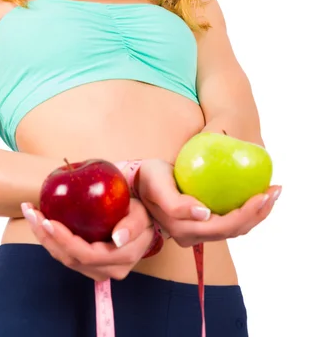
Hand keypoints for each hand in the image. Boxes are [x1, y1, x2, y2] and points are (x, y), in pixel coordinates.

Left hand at [21, 198, 154, 280]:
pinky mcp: (87, 263)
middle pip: (70, 258)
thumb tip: (118, 238)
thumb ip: (132, 226)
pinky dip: (50, 237)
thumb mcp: (141, 214)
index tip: (48, 221)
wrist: (143, 222)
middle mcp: (107, 270)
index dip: (65, 240)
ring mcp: (96, 269)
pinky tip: (39, 220)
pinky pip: (65, 253)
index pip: (86, 254)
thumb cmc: (141, 213)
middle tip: (32, 212)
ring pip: (63, 257)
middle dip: (46, 236)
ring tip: (30, 213)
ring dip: (43, 236)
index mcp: (121, 258)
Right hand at [137, 158, 281, 247]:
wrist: (139, 181)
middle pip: (235, 230)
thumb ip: (175, 204)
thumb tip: (203, 213)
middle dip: (259, 212)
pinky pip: (230, 221)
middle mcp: (193, 235)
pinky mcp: (203, 223)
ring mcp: (199, 231)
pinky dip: (248, 210)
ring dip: (257, 213)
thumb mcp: (156, 185)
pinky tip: (257, 196)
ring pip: (235, 228)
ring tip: (273, 192)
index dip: (247, 213)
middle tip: (275, 189)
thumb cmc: (148, 178)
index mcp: (183, 229)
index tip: (263, 194)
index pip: (224, 227)